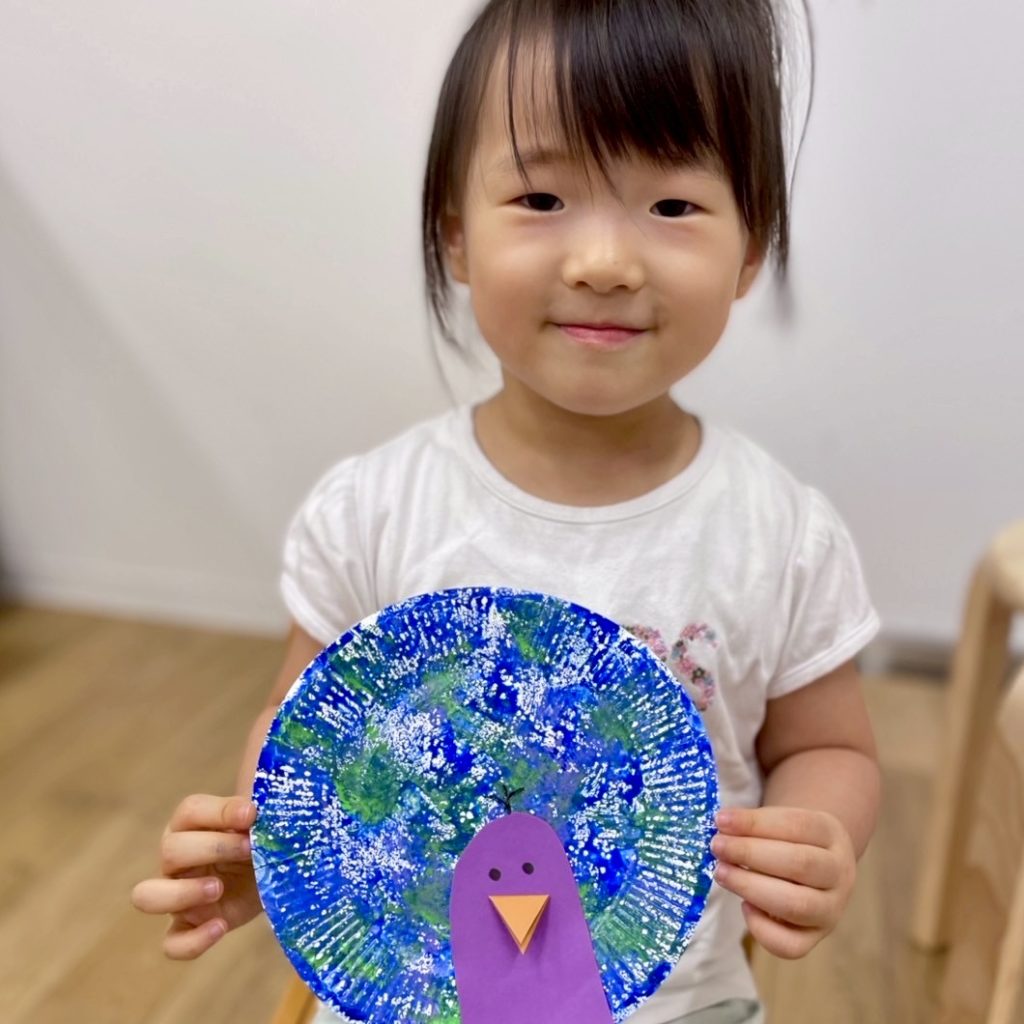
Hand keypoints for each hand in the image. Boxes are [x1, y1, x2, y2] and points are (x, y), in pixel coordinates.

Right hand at [131, 794, 261, 959]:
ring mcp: (176, 896)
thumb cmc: (262, 840)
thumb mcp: (262, 824)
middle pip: (170, 850)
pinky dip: (193, 941)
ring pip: (148, 896)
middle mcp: (176, 859)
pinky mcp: (189, 927)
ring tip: (218, 888)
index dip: (220, 811)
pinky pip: (172, 944)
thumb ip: (256, 813)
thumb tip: (254, 807)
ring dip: (182, 892)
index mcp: (192, 825)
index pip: (190, 811)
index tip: (251, 814)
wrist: (275, 874)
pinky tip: (220, 926)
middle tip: (249, 849)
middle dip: (214, 847)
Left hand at [710, 806, 856, 959]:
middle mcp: (839, 873)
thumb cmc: (790, 839)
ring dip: (751, 888)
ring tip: (721, 873)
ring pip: (797, 905)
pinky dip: (762, 928)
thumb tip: (722, 825)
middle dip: (750, 854)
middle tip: (717, 846)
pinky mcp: (816, 937)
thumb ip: (754, 825)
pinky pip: (792, 946)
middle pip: (800, 864)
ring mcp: (831, 910)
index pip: (797, 826)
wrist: (818, 865)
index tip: (721, 820)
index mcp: (831, 834)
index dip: (756, 824)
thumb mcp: (781, 822)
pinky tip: (744, 906)